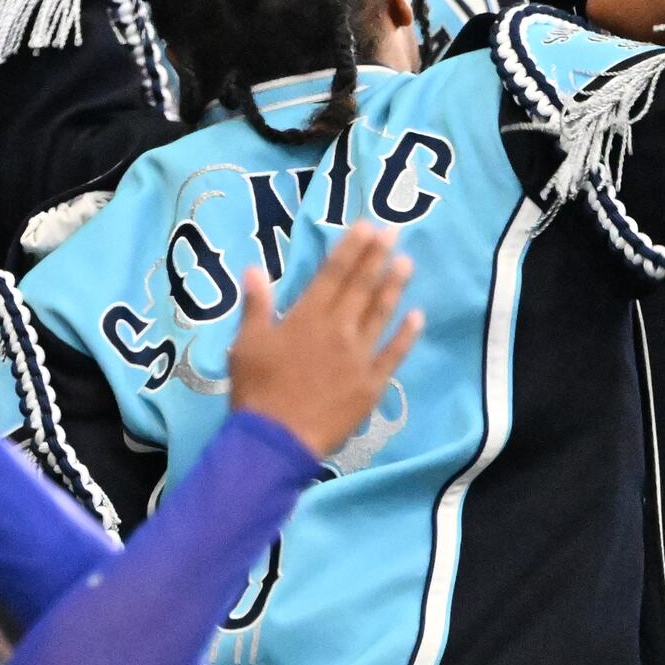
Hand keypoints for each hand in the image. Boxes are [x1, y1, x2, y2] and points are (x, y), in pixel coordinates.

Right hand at [227, 223, 419, 460]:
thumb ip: (256, 305)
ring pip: (380, 314)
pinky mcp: (372, 382)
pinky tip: (417, 317)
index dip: (351, 249)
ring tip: (407, 263)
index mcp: (306, 317)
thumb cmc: (257, 389)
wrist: (278, 438)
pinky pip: (393, 353)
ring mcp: (359, 356)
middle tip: (394, 232)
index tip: (367, 227)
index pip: (332, 274)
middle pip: (360, 287)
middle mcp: (338, 329)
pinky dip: (406, 334)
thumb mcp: (247, 343)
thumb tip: (255, 268)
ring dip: (394, 287)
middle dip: (377, 257)